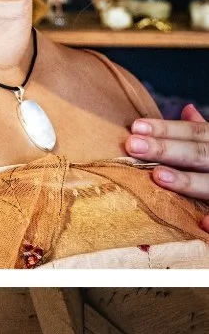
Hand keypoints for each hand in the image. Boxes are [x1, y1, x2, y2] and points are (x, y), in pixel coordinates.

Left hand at [124, 103, 208, 227]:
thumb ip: (204, 133)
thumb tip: (186, 109)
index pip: (195, 133)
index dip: (167, 129)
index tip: (136, 127)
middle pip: (197, 153)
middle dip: (165, 149)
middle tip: (132, 145)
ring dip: (186, 181)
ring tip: (158, 176)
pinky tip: (203, 224)